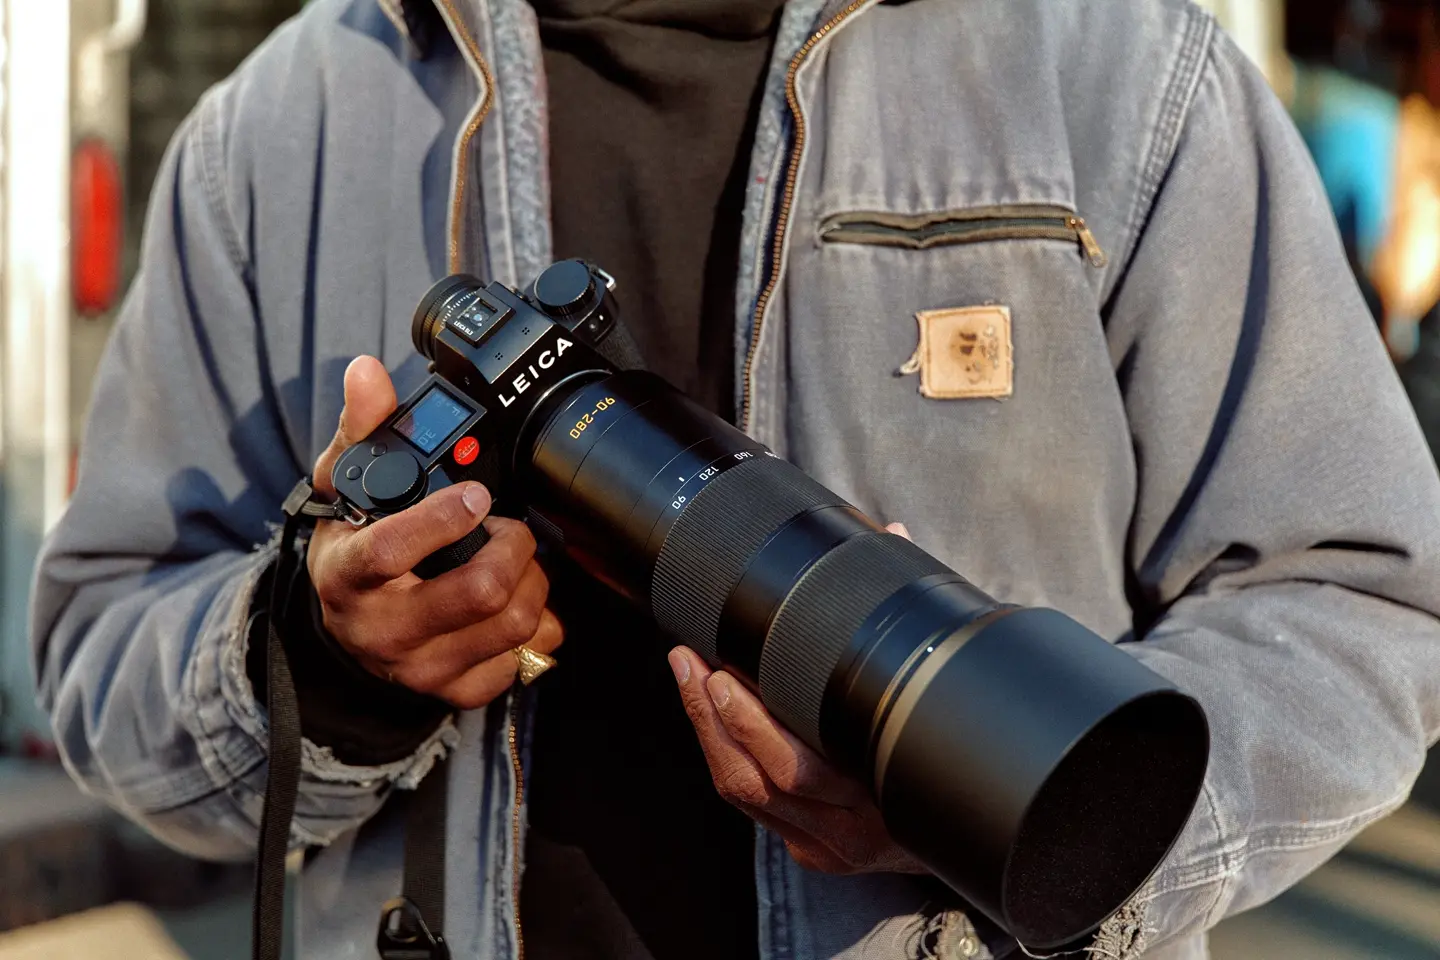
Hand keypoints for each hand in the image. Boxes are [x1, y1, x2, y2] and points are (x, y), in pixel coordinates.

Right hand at [306, 356, 562, 708]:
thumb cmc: (354, 547)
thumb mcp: (343, 486)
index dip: (443, 520)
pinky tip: (518, 602)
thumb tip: (366, 371)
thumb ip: (362, 428)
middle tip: (510, 528)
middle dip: (513, 548)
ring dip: (533, 584)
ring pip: (512, 625)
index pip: (392, 551)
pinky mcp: (454, 692)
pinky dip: (537, 628)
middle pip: (478, 592)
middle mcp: (382, 630)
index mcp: (348, 574)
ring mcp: (419, 668)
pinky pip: (522, 662)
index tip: (477, 495)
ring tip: (518, 562)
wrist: (349, 629)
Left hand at [671, 524, 926, 875]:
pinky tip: (705, 710)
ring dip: (707, 730)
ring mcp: (826, 845)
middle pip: (765, 777)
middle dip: (719, 717)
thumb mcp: (936, 686)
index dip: (757, 722)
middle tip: (693, 661)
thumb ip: (914, 615)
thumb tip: (889, 535)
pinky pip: (748, 802)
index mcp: (888, 793)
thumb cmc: (944, 746)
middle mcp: (855, 830)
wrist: (971, 832)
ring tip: (688, 672)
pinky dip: (720, 751)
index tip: (728, 668)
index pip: (805, 766)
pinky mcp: (807, 849)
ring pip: (746, 792)